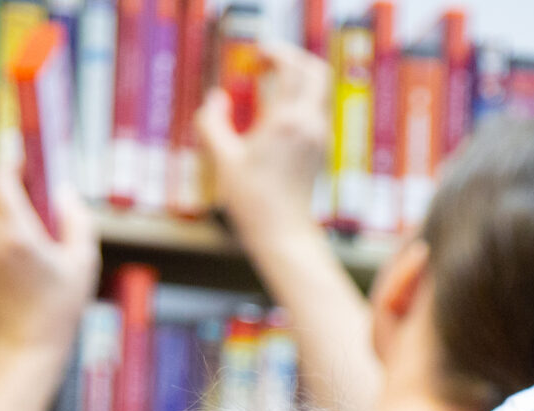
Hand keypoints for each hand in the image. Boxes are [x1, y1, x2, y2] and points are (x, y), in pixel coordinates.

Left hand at [0, 166, 98, 359]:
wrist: (29, 347)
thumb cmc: (62, 307)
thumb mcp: (84, 261)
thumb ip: (76, 218)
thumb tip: (62, 190)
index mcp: (17, 235)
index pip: (1, 181)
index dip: (13, 168)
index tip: (27, 166)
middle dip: (7, 188)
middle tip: (29, 192)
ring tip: (24, 228)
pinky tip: (12, 253)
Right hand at [197, 42, 332, 239]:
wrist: (283, 233)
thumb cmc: (252, 201)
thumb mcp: (222, 159)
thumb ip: (212, 122)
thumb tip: (216, 97)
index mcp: (287, 121)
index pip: (292, 68)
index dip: (274, 53)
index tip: (255, 56)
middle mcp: (310, 125)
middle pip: (316, 71)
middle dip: (294, 59)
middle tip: (268, 64)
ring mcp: (319, 137)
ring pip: (320, 91)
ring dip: (298, 80)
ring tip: (268, 86)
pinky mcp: (321, 149)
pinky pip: (316, 111)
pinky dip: (299, 101)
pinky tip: (275, 114)